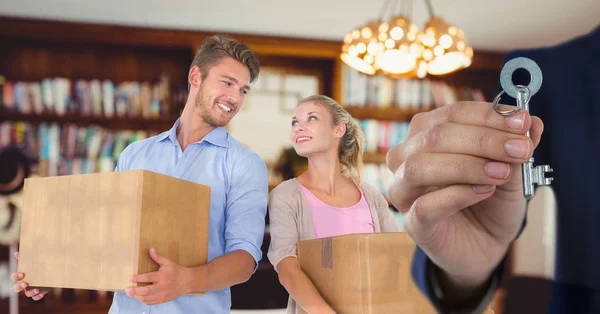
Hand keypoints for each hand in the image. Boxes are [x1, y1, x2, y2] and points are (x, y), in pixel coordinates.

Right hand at [11, 252, 49, 300]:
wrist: (49, 271)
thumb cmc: (37, 266)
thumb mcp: (32, 262)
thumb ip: (24, 258)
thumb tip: (17, 253)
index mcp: (21, 276)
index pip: (14, 277)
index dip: (16, 276)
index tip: (22, 274)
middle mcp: (24, 283)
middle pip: (16, 288)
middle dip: (19, 287)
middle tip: (25, 284)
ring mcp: (30, 289)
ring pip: (27, 294)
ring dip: (31, 292)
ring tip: (37, 289)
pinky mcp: (38, 293)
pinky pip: (35, 297)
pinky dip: (37, 296)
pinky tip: (41, 294)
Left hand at [127, 248, 194, 304]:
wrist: (186, 281)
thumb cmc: (175, 270)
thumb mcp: (167, 262)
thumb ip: (157, 257)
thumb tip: (150, 249)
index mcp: (163, 276)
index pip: (148, 278)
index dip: (138, 278)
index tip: (130, 278)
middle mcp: (162, 286)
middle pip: (146, 291)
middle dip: (135, 291)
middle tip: (127, 289)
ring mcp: (163, 294)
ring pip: (148, 298)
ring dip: (137, 297)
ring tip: (131, 294)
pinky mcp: (163, 299)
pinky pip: (151, 302)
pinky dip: (144, 301)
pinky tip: (139, 298)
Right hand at [386, 101, 542, 288]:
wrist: (486, 243)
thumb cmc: (490, 200)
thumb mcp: (511, 169)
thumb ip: (516, 146)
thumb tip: (531, 123)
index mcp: (427, 133)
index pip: (452, 114)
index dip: (487, 116)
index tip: (522, 123)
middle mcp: (407, 157)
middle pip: (435, 136)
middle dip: (483, 140)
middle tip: (520, 149)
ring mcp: (404, 190)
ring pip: (420, 167)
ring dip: (466, 166)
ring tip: (501, 173)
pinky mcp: (412, 223)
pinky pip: (425, 205)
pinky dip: (457, 195)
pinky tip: (484, 192)